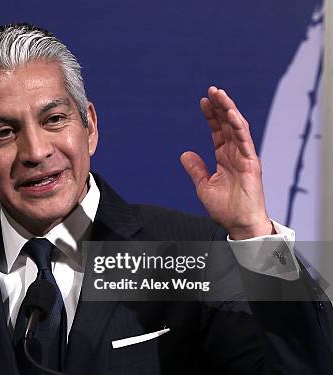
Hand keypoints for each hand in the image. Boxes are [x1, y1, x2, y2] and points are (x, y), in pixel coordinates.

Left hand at [180, 86, 272, 239]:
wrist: (238, 223)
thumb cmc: (225, 207)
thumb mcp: (203, 185)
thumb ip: (196, 168)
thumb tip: (184, 154)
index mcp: (224, 157)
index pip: (218, 131)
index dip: (211, 116)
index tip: (203, 102)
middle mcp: (235, 153)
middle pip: (228, 124)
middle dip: (220, 106)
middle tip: (212, 89)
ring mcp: (244, 156)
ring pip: (237, 127)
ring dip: (229, 109)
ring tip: (220, 94)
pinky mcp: (251, 163)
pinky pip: (244, 140)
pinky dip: (238, 126)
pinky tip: (230, 113)